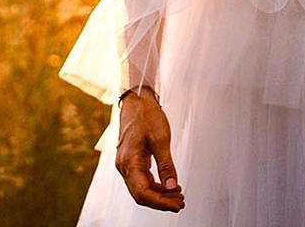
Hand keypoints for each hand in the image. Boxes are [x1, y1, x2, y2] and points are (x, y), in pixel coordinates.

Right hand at [115, 90, 185, 212]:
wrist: (136, 100)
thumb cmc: (146, 115)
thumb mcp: (161, 138)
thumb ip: (166, 165)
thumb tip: (172, 186)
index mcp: (129, 162)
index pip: (143, 193)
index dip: (160, 202)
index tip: (176, 204)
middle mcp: (124, 166)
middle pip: (141, 194)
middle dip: (161, 201)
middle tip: (180, 203)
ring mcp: (126, 164)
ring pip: (142, 188)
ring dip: (159, 194)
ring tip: (177, 195)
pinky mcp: (131, 160)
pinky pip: (142, 179)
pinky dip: (155, 185)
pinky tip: (168, 185)